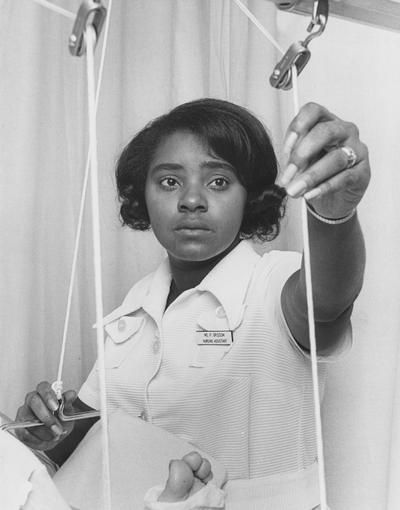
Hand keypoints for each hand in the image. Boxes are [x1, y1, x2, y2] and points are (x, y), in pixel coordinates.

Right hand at [15, 381, 76, 450]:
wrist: (55, 436)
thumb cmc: (61, 421)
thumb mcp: (68, 412)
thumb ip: (68, 403)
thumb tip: (71, 394)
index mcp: (44, 392)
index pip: (43, 387)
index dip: (48, 396)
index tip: (56, 407)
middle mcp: (32, 400)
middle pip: (34, 401)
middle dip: (46, 416)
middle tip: (56, 427)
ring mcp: (24, 412)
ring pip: (28, 419)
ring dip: (43, 431)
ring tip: (54, 436)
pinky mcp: (19, 426)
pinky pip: (24, 433)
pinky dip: (36, 438)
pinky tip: (45, 439)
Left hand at [278, 102, 369, 218]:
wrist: (333, 199)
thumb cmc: (316, 171)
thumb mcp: (300, 162)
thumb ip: (294, 159)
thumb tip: (287, 171)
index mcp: (325, 122)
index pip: (313, 111)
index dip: (298, 127)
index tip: (285, 150)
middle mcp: (344, 131)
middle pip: (325, 131)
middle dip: (302, 153)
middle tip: (288, 174)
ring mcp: (356, 150)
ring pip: (336, 158)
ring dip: (312, 175)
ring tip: (295, 189)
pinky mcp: (363, 172)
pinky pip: (345, 177)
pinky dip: (325, 187)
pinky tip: (310, 194)